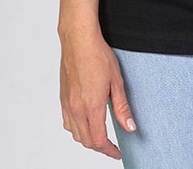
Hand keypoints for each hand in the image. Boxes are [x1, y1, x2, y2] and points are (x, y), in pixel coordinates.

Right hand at [59, 24, 136, 158]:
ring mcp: (67, 104)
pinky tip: (85, 122)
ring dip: (88, 139)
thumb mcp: (116, 81)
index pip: (99, 140)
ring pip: (75, 134)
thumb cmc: (97, 55)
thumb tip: (130, 127)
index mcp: (91, 106)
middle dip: (100, 147)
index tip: (117, 153)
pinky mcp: (63, 98)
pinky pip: (68, 122)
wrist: (78, 39)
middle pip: (86, 141)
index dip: (109, 151)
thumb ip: (122, 107)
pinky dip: (77, 129)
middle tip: (112, 147)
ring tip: (101, 136)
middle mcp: (76, 108)